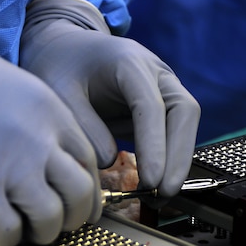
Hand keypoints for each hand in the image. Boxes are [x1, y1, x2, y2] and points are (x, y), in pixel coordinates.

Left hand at [19, 0, 199, 197]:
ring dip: (178, 162)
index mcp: (129, 62)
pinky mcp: (164, 103)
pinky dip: (171, 159)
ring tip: (159, 196)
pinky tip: (156, 184)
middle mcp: (156, 71)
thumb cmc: (62, 68)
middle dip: (178, 157)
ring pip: (186, 123)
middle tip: (163, 194)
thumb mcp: (59, 93)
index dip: (154, 145)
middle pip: (184, 112)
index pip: (151, 106)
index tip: (151, 180)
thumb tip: (110, 161)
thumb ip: (84, 126)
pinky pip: (177, 131)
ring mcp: (165, 86)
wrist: (69, 49)